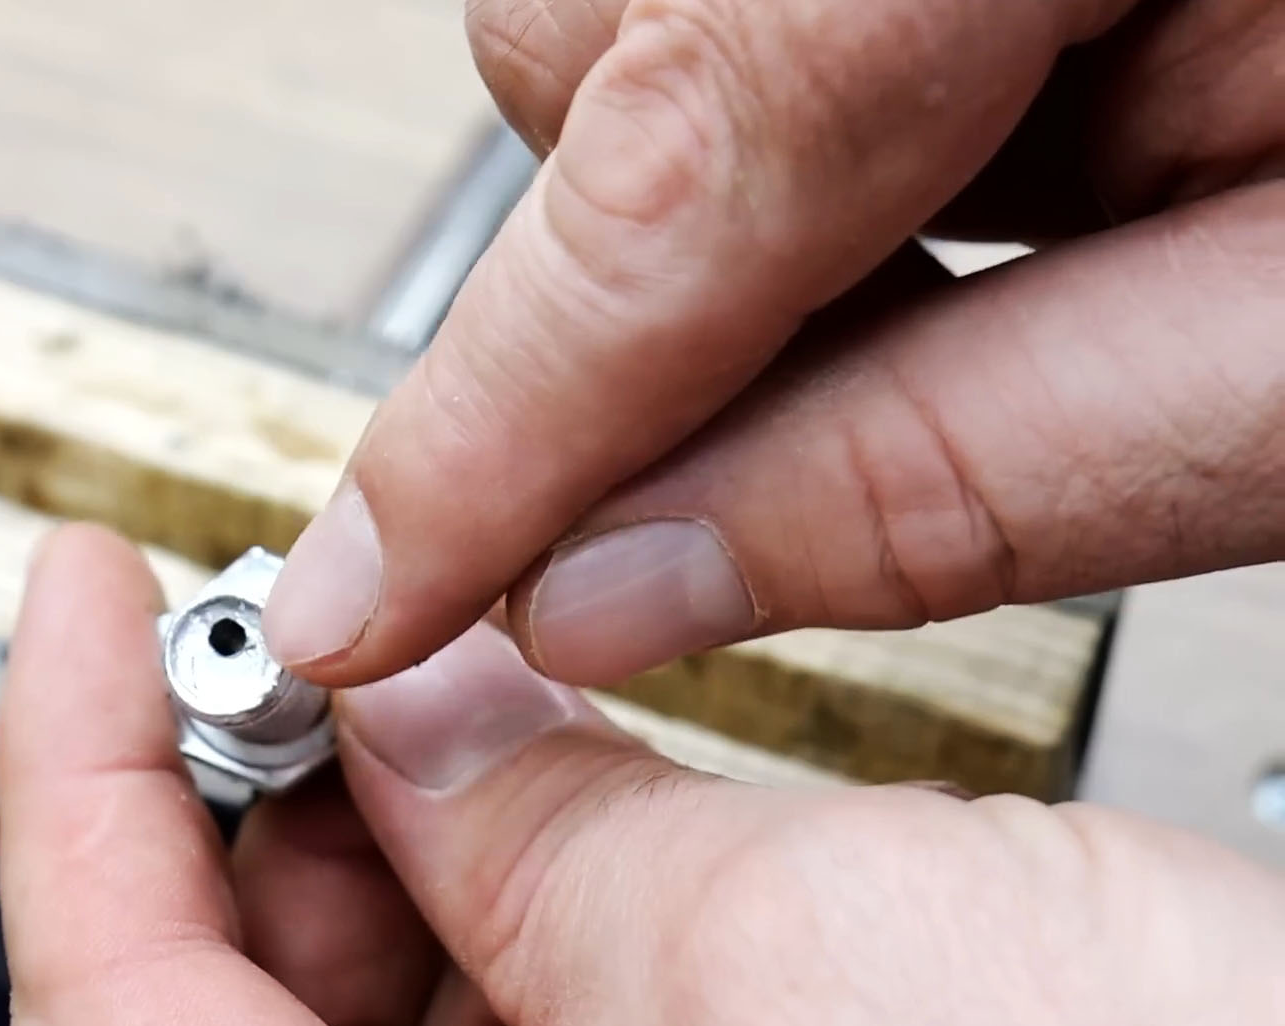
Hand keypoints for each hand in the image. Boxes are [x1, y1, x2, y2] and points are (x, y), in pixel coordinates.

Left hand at [0, 526, 1284, 1025]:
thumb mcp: (791, 962)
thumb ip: (548, 836)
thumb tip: (418, 709)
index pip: (116, 1011)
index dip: (70, 777)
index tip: (80, 599)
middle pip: (222, 1022)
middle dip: (249, 798)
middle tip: (299, 632)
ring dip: (383, 841)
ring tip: (437, 689)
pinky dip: (506, 904)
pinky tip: (541, 790)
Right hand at [262, 0, 1284, 687]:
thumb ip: (970, 464)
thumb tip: (643, 580)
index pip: (663, 193)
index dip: (490, 438)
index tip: (372, 596)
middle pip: (580, 53)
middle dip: (683, 234)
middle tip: (926, 276)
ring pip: (619, 5)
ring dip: (765, 142)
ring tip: (1023, 138)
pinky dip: (815, 62)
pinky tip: (1002, 59)